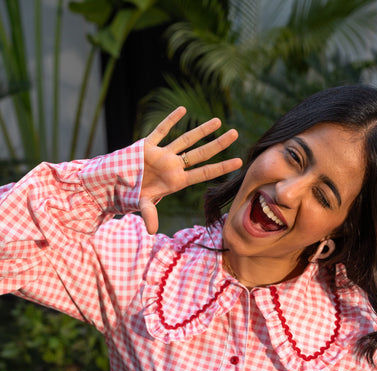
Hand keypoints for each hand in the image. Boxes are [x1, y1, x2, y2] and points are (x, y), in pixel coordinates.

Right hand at [139, 107, 241, 233]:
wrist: (115, 185)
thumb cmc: (132, 197)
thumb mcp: (142, 205)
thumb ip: (149, 214)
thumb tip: (152, 231)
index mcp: (176, 181)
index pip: (204, 173)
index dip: (221, 167)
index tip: (239, 162)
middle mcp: (173, 166)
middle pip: (200, 154)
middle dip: (218, 144)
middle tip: (235, 134)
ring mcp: (162, 155)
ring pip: (186, 140)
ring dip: (201, 130)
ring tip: (218, 121)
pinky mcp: (148, 146)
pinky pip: (161, 131)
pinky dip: (171, 120)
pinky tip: (183, 110)